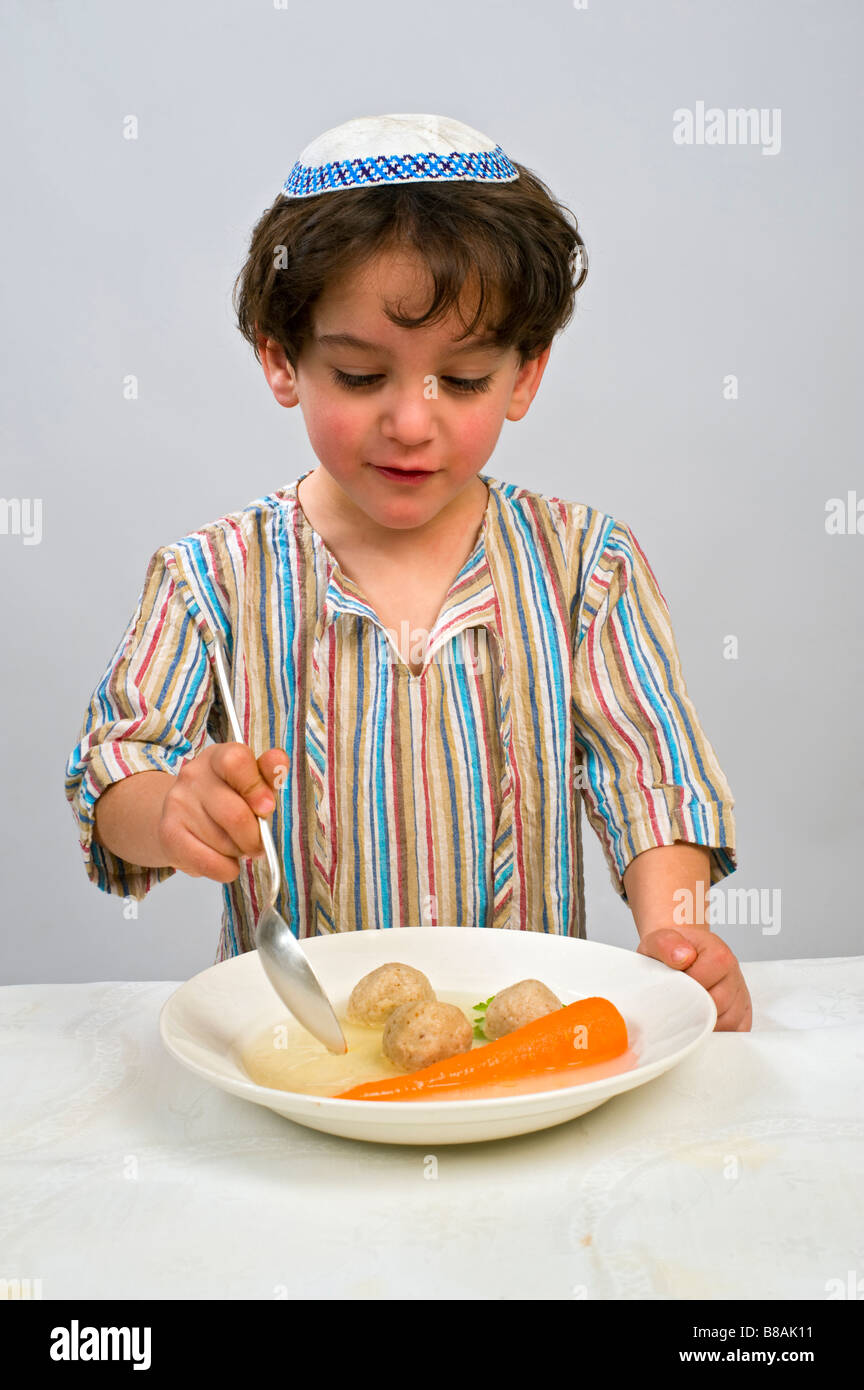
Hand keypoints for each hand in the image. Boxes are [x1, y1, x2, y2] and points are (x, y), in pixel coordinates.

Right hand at [157, 743, 289, 882]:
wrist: (183, 819)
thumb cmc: (228, 801)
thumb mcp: (252, 784)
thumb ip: (268, 775)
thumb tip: (279, 760)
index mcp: (217, 757)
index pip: (236, 761)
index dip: (256, 788)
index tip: (267, 808)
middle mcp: (192, 775)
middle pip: (235, 814)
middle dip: (254, 837)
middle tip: (257, 842)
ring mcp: (177, 804)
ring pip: (225, 843)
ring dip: (238, 852)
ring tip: (232, 845)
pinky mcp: (168, 834)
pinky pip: (209, 863)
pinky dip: (225, 869)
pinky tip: (222, 861)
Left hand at [636, 926, 752, 1030]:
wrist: (678, 953)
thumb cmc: (670, 951)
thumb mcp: (659, 940)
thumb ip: (667, 943)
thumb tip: (683, 957)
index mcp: (719, 954)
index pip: (705, 984)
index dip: (684, 992)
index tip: (672, 990)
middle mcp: (734, 975)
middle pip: (717, 1008)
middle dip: (692, 1012)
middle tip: (675, 1008)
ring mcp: (740, 996)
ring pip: (728, 1024)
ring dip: (704, 1027)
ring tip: (686, 1016)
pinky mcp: (742, 1014)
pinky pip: (735, 1033)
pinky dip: (717, 1035)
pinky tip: (700, 1029)